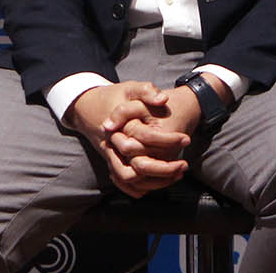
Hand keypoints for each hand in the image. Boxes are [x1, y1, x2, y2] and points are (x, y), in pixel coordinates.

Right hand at [68, 81, 191, 196]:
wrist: (89, 106)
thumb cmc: (114, 98)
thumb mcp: (130, 88)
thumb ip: (146, 91)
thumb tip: (163, 99)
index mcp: (119, 127)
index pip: (146, 139)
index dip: (169, 140)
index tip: (186, 138)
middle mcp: (112, 146)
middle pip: (138, 168)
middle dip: (164, 169)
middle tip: (184, 164)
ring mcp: (110, 156)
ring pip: (131, 180)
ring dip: (155, 182)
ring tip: (176, 173)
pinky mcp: (112, 163)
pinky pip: (124, 183)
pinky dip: (141, 187)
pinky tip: (160, 181)